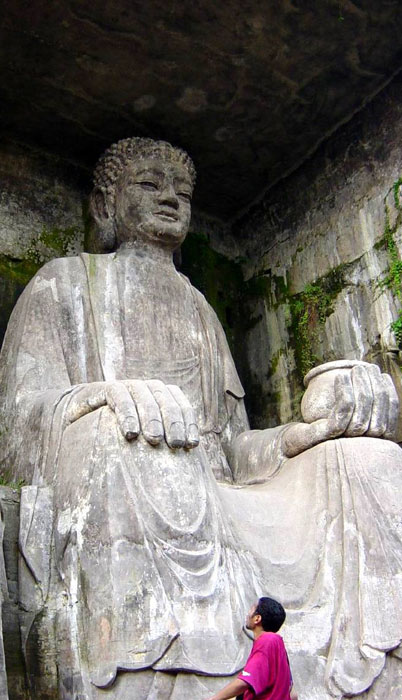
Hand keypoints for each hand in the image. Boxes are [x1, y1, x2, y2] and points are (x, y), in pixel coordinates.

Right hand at [65, 379, 198, 448]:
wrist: (76, 419)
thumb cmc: (114, 437)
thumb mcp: (140, 444)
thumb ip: (158, 451)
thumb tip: (187, 477)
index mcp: (161, 398)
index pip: (181, 405)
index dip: (189, 423)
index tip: (191, 445)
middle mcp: (146, 389)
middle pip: (166, 398)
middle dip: (174, 421)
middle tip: (176, 445)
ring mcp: (126, 387)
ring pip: (144, 394)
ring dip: (151, 417)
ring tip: (154, 440)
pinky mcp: (105, 388)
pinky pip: (119, 395)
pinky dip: (127, 412)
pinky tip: (130, 432)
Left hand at [282, 363, 398, 457]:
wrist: (292, 439)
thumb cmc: (320, 424)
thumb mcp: (345, 415)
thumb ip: (362, 406)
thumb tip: (377, 381)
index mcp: (370, 445)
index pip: (389, 421)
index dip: (388, 396)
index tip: (383, 375)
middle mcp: (360, 449)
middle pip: (377, 419)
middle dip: (376, 389)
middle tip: (369, 367)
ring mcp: (344, 445)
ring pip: (361, 416)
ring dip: (361, 387)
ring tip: (356, 369)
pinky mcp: (328, 436)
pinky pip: (342, 413)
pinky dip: (344, 391)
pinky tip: (341, 376)